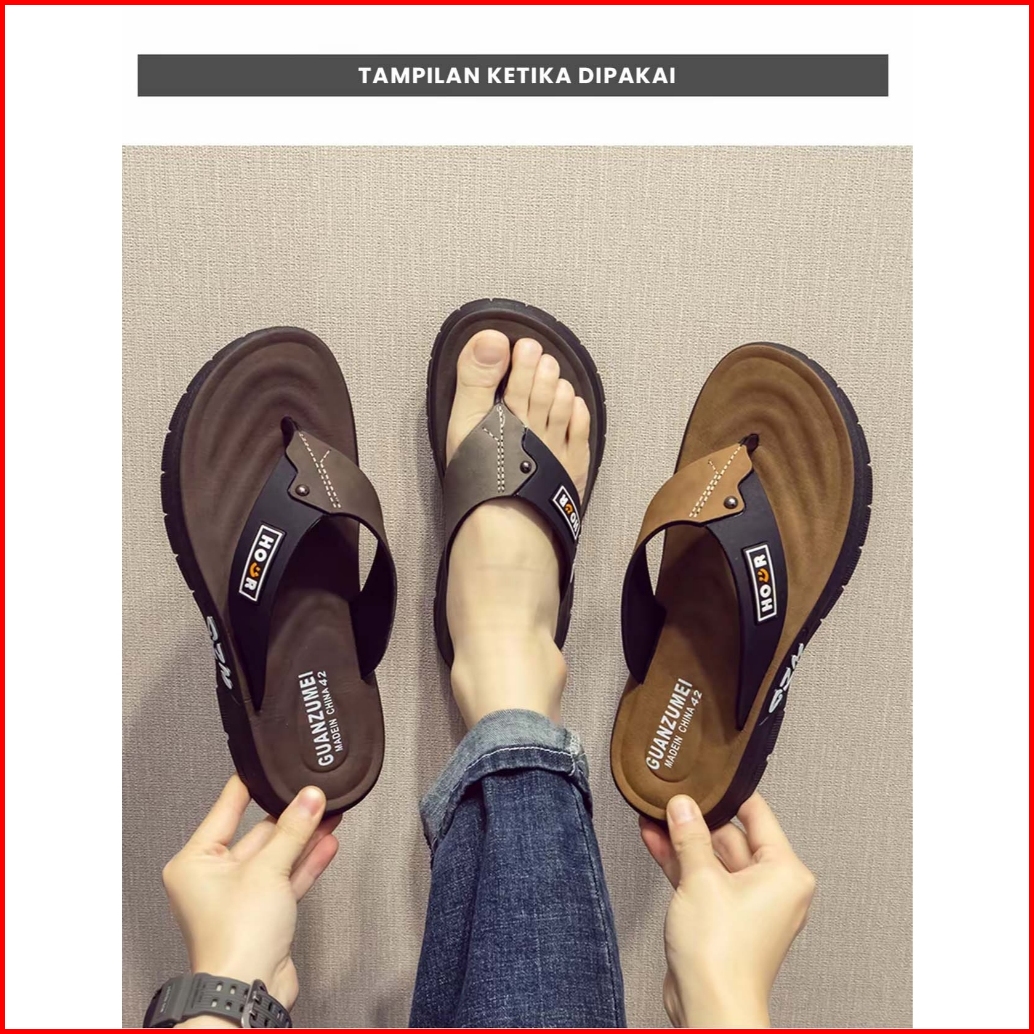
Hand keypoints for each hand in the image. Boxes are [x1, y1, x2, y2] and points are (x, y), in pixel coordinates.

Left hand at [161, 775, 340, 1021]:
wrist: (249, 989)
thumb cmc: (235, 941)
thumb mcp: (268, 869)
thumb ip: (293, 830)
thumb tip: (309, 798)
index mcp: (194, 863)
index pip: (225, 810)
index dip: (248, 786)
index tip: (265, 765)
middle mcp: (212, 879)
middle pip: (255, 834)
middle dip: (288, 816)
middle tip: (312, 793)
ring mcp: (239, 896)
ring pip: (274, 856)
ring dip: (302, 837)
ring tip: (327, 811)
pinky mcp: (262, 913)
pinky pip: (285, 878)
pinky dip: (305, 862)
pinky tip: (326, 842)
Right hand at [640, 793, 814, 1028]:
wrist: (709, 1009)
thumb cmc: (722, 957)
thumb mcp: (700, 879)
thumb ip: (690, 836)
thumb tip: (683, 806)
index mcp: (785, 873)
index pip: (758, 815)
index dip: (729, 794)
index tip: (705, 776)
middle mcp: (772, 888)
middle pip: (732, 837)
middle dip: (697, 820)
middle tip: (669, 799)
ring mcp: (747, 906)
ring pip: (714, 860)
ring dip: (684, 841)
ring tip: (655, 816)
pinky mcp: (724, 920)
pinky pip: (704, 881)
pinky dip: (682, 864)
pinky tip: (655, 841)